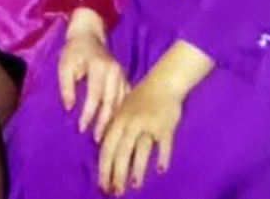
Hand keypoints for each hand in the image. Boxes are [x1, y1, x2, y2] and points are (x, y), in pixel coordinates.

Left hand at [58, 9, 127, 140]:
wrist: (88, 34)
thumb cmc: (73, 51)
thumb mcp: (64, 66)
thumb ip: (66, 86)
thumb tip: (69, 108)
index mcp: (100, 66)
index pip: (95, 95)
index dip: (88, 114)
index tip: (81, 128)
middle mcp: (114, 71)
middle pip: (111, 102)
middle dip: (103, 122)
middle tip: (97, 139)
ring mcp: (121, 74)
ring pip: (120, 102)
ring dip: (113, 119)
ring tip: (105, 136)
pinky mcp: (124, 78)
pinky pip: (125, 98)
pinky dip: (120, 111)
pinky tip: (115, 124)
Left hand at [98, 75, 181, 193]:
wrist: (164, 82)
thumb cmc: (141, 98)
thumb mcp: (123, 109)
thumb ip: (115, 128)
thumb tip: (104, 152)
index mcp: (119, 119)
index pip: (108, 147)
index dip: (104, 167)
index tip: (102, 185)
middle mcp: (132, 123)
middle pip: (123, 151)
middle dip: (118, 174)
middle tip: (116, 192)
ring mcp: (150, 124)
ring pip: (142, 149)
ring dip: (138, 169)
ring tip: (135, 185)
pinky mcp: (167, 126)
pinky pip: (165, 144)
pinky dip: (163, 157)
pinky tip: (161, 170)